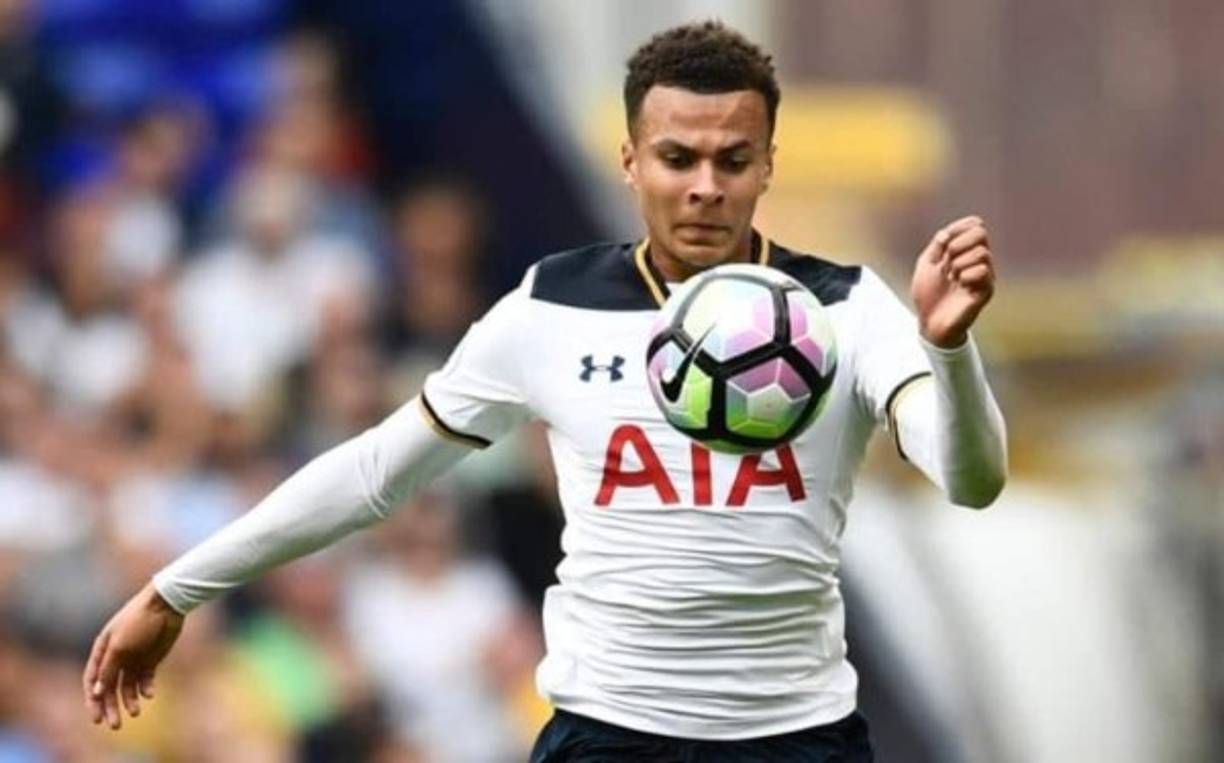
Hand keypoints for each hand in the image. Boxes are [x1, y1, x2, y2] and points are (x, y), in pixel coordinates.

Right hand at [83, 582, 183, 729]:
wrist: (166, 605)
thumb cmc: (137, 621)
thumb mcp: (120, 646)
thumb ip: (108, 669)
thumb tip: (96, 691)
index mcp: (102, 651)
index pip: (92, 680)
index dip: (93, 700)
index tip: (96, 717)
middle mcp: (116, 657)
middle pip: (110, 688)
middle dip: (111, 707)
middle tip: (115, 725)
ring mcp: (134, 659)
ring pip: (128, 687)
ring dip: (129, 701)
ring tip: (135, 712)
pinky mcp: (151, 660)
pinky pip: (145, 680)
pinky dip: (145, 689)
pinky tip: (149, 694)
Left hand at [911, 215, 996, 347]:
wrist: (930, 321)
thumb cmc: (928, 294)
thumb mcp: (926, 264)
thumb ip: (936, 245)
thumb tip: (947, 231)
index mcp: (964, 250)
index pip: (975, 225)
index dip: (959, 227)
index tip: (943, 242)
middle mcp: (977, 260)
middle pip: (981, 233)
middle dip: (958, 244)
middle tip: (946, 261)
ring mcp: (984, 274)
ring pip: (982, 252)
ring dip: (960, 263)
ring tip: (952, 278)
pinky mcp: (987, 289)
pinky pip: (983, 270)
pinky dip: (967, 275)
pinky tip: (961, 286)